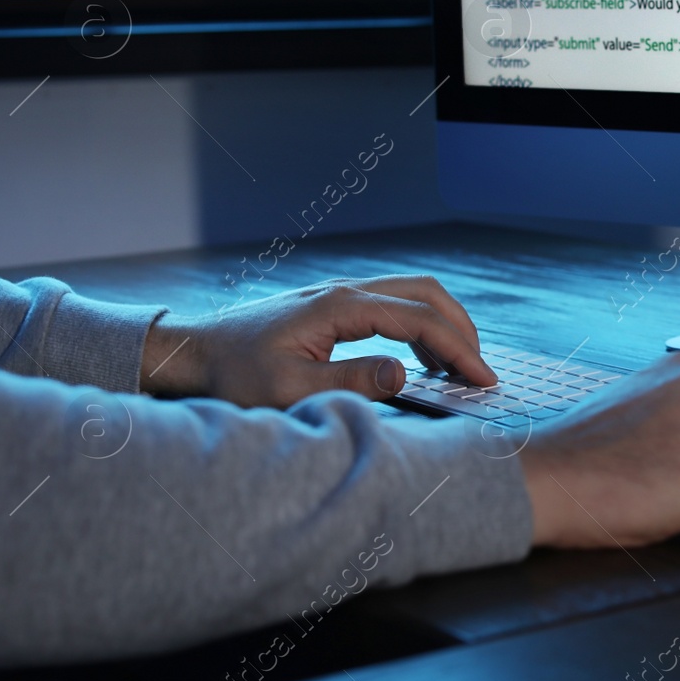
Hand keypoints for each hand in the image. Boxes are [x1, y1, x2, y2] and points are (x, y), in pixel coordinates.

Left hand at [141, 276, 496, 407]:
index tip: (483, 381)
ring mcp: (342, 294)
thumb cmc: (235, 375)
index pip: (420, 319)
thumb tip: (405, 373)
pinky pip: (396, 304)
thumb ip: (349, 381)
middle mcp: (346, 290)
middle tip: (481, 373)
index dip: (459, 349)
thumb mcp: (288, 389)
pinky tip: (424, 361)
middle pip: (428, 293)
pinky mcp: (336, 305)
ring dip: (445, 326)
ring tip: (460, 370)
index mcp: (340, 306)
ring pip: (415, 293)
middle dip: (463, 330)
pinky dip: (423, 327)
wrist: (195, 354)